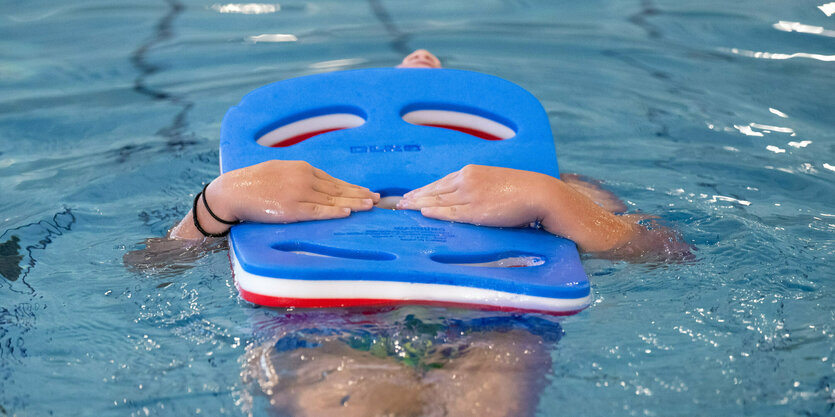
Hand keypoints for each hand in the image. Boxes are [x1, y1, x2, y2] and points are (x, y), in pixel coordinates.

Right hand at [212, 160, 378, 222]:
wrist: (234, 191)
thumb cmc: (254, 182)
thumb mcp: (280, 171)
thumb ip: (299, 176)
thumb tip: (316, 183)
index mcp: (302, 168)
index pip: (333, 180)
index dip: (352, 187)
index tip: (366, 192)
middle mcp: (304, 179)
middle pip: (338, 189)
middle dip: (359, 194)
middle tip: (377, 199)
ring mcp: (299, 194)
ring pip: (333, 200)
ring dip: (353, 203)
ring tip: (370, 206)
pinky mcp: (292, 209)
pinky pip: (318, 212)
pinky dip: (334, 212)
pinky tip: (348, 213)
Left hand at [396, 165, 551, 227]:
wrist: (537, 193)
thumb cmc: (521, 190)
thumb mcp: (494, 182)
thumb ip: (477, 187)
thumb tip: (466, 198)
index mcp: (470, 172)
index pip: (440, 182)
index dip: (423, 190)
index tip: (411, 194)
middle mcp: (465, 180)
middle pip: (433, 191)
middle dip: (414, 196)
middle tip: (398, 203)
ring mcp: (469, 195)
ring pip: (436, 201)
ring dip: (417, 205)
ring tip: (403, 209)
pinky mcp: (474, 211)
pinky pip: (448, 212)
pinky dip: (433, 213)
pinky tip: (421, 213)